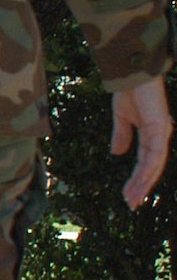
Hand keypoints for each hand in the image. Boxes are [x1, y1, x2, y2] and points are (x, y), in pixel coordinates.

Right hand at [112, 76, 171, 208]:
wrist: (132, 75)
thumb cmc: (129, 92)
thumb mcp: (122, 117)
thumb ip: (122, 135)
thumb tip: (118, 154)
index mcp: (152, 135)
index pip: (146, 162)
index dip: (138, 179)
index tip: (127, 195)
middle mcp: (160, 137)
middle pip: (152, 168)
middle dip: (141, 187)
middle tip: (131, 204)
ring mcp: (161, 134)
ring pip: (154, 166)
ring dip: (143, 184)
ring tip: (132, 199)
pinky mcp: (160, 129)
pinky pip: (155, 155)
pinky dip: (148, 170)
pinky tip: (139, 182)